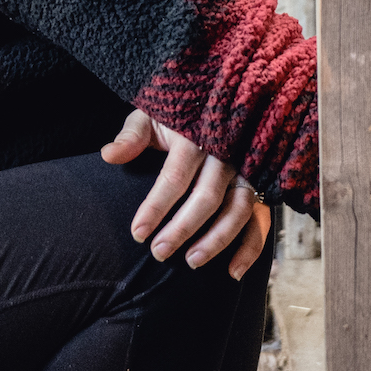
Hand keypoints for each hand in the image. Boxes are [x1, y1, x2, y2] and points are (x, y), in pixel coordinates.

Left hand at [101, 109, 270, 277]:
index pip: (174, 177)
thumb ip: (132, 136)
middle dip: (182, 229)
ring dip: (216, 240)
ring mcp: (247, 170)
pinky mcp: (260, 184)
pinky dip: (251, 248)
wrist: (218, 98)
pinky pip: (261, 219)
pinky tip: (233, 273)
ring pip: (238, 211)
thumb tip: (108, 155)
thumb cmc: (179, 113)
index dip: (156, 207)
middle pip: (206, 198)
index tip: (137, 234)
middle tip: (158, 253)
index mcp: (198, 135)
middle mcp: (227, 153)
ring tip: (192, 261)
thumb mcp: (152, 115)